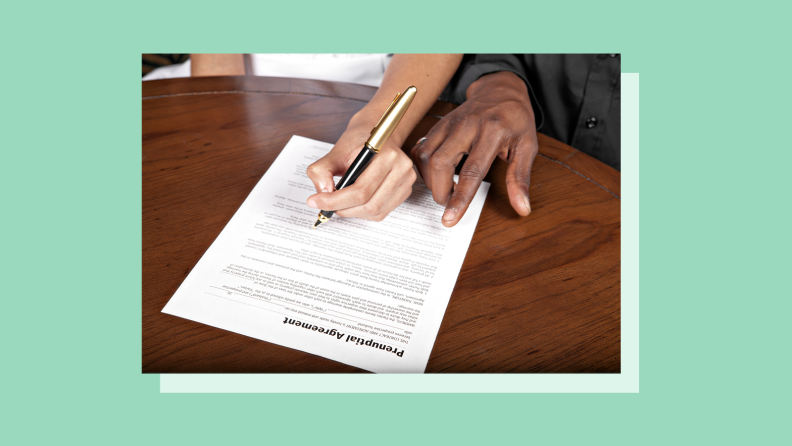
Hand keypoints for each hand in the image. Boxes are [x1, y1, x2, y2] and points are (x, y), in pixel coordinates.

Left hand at [305, 120, 416, 221]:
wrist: (375, 136)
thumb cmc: (357, 142)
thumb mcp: (335, 152)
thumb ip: (321, 170)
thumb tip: (322, 192)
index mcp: (387, 155)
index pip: (360, 190)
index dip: (335, 200)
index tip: (315, 201)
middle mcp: (402, 169)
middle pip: (369, 204)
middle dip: (343, 208)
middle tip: (325, 204)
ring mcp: (406, 181)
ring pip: (376, 212)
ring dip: (353, 212)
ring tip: (339, 203)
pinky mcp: (405, 191)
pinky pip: (382, 212)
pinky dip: (363, 212)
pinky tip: (354, 202)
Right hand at [411, 71, 537, 226]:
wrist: (500, 89)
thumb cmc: (515, 119)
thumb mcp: (527, 146)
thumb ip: (520, 179)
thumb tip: (522, 208)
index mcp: (492, 132)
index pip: (472, 171)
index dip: (460, 198)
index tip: (450, 218)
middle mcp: (466, 126)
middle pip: (440, 164)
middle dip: (440, 191)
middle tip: (450, 204)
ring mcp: (448, 124)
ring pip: (425, 156)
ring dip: (431, 181)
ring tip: (445, 190)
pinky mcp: (438, 125)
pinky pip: (420, 149)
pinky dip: (423, 167)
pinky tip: (435, 175)